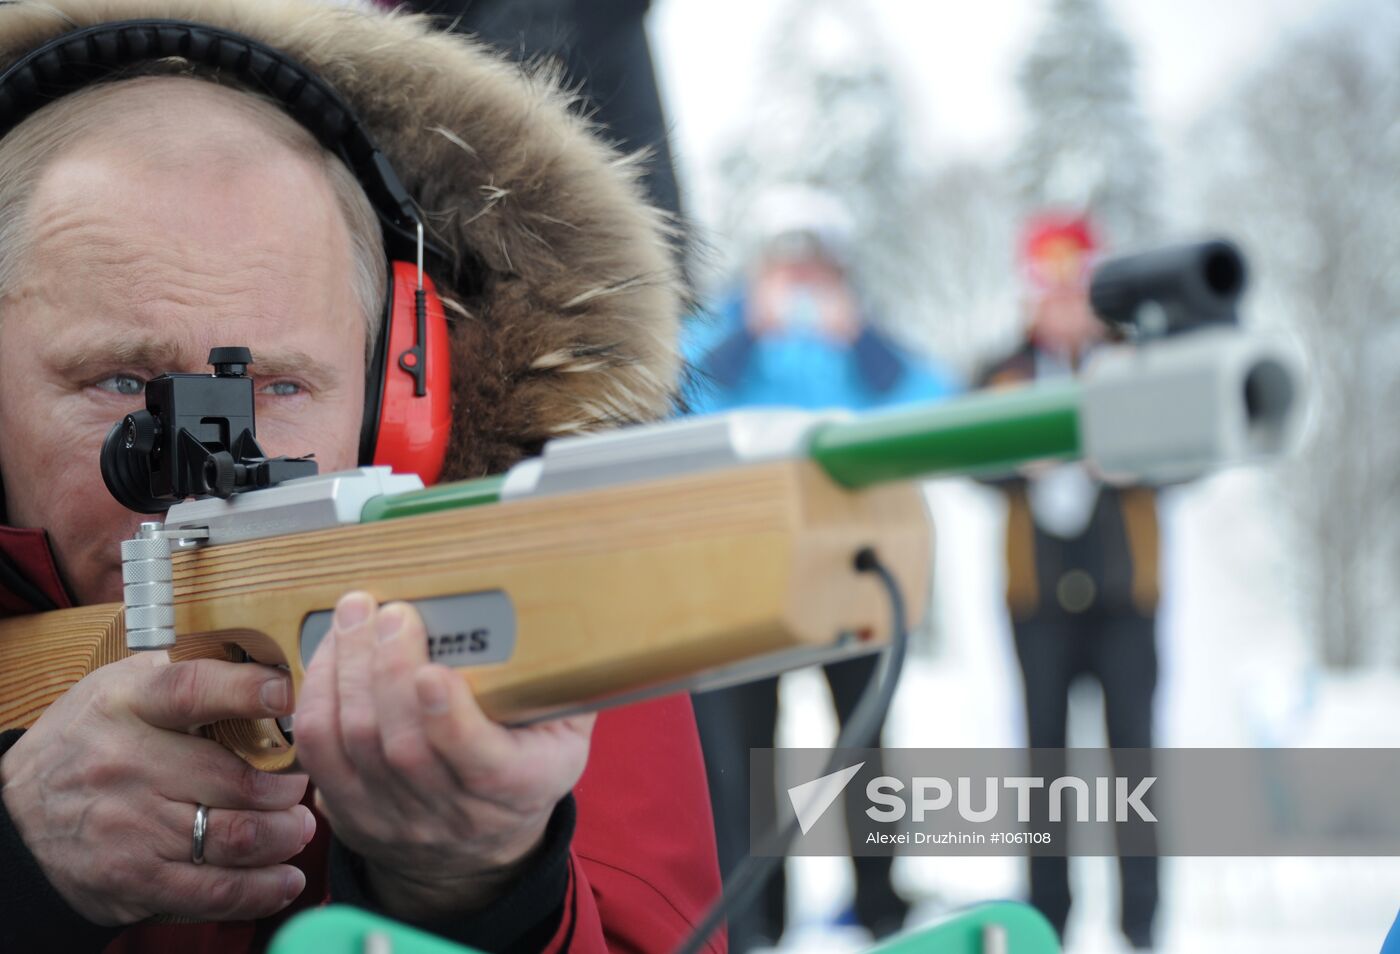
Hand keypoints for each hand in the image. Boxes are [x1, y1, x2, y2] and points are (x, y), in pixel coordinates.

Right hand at [0, 654, 313, 924]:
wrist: (14, 820)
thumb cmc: (85, 744)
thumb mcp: (115, 690)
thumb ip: (179, 676)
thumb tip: (262, 664)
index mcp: (126, 705)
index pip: (193, 690)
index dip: (247, 690)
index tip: (287, 693)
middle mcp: (128, 764)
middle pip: (235, 780)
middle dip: (288, 789)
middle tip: (302, 789)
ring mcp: (131, 826)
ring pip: (237, 837)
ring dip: (285, 837)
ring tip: (298, 828)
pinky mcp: (134, 879)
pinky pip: (214, 891)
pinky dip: (262, 889)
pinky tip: (285, 879)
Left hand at [295, 593, 593, 919]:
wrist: (478, 851)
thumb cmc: (525, 764)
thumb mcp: (566, 732)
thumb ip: (566, 681)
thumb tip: (566, 607)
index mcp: (521, 787)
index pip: (481, 766)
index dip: (450, 720)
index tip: (432, 670)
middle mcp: (454, 815)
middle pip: (403, 748)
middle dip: (387, 671)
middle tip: (388, 612)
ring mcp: (395, 821)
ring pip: (353, 745)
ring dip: (346, 671)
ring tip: (354, 614)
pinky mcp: (350, 815)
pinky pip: (318, 754)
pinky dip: (317, 695)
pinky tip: (329, 652)